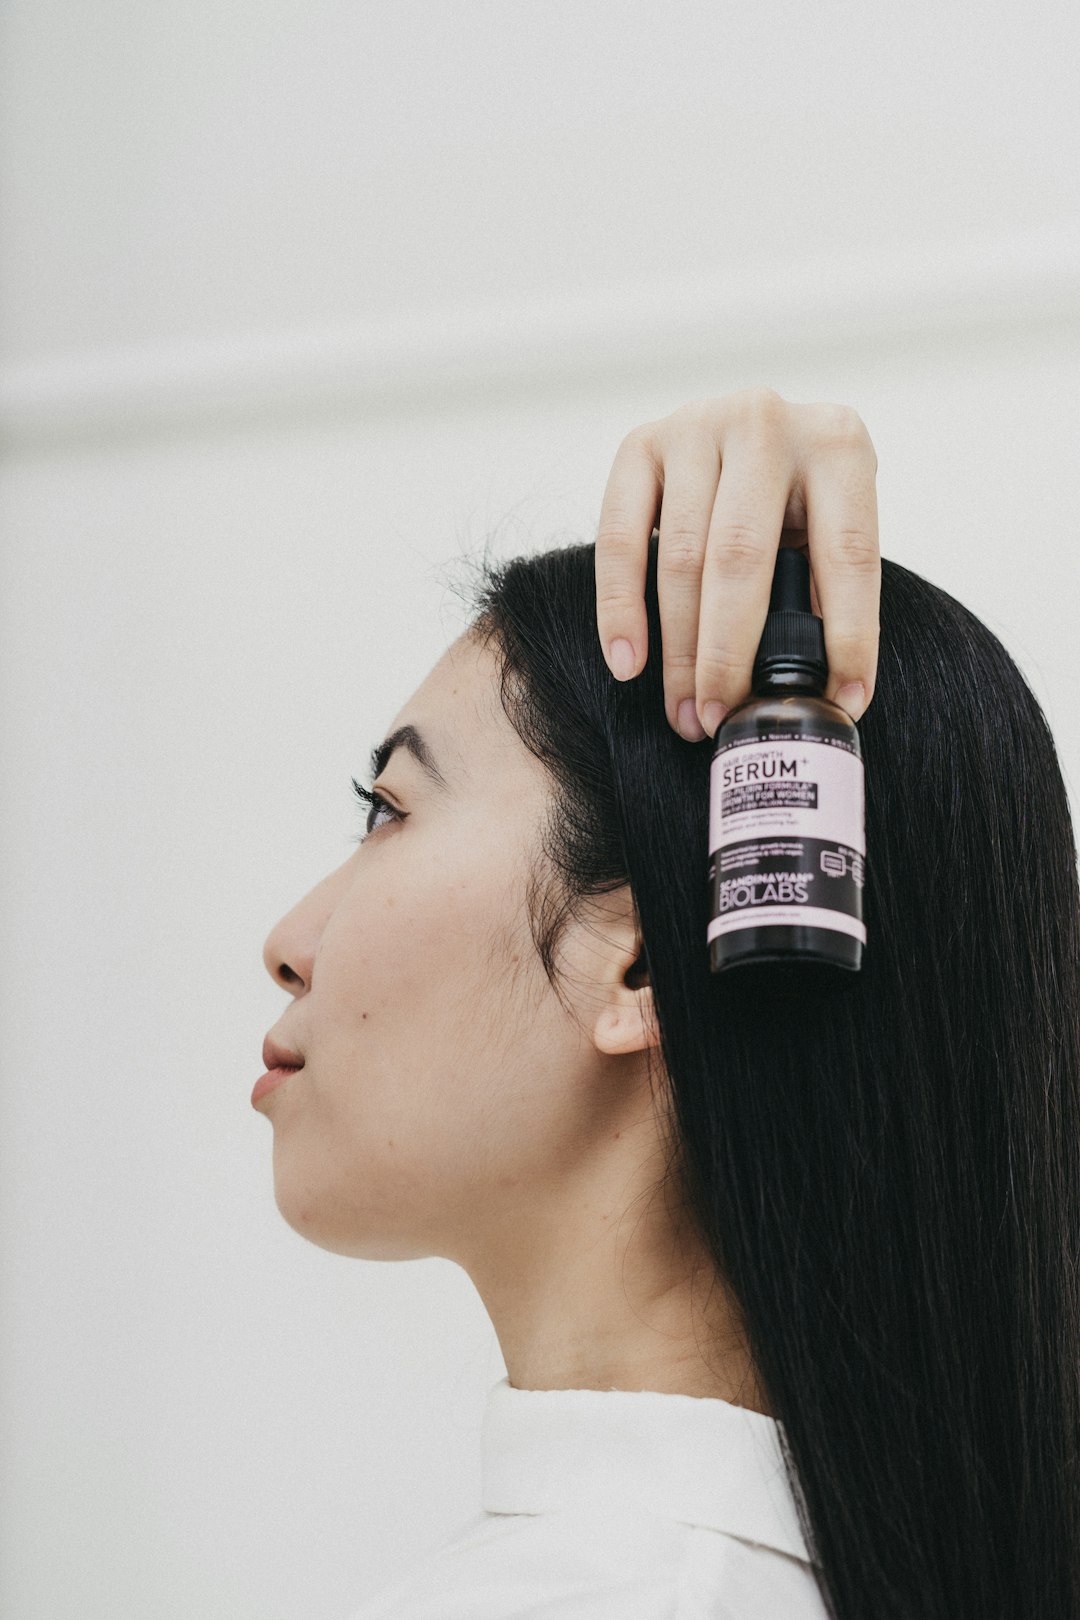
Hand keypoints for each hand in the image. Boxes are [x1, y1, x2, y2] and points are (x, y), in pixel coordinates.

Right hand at [594, 387, 879, 738]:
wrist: (747, 434)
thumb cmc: (794, 499)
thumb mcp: (832, 526)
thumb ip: (830, 586)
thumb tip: (830, 692)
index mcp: (838, 444)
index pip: (847, 551)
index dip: (848, 635)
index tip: (838, 703)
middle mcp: (766, 422)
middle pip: (743, 557)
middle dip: (730, 654)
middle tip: (723, 717)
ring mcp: (697, 425)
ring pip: (680, 557)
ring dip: (678, 651)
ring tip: (686, 712)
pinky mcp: (641, 443)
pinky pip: (619, 539)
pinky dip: (619, 610)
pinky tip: (628, 663)